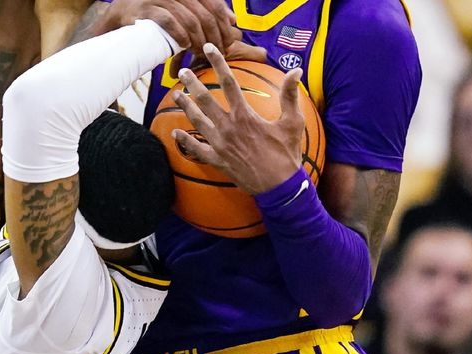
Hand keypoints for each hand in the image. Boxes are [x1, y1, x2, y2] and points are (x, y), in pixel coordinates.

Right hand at [97, 0, 238, 54]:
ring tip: (201, 54)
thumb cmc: (159, 14)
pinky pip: (169, 21)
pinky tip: (185, 46)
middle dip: (214, 37)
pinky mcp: (147, 9)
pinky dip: (180, 35)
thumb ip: (208, 12)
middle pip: (205, 15)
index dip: (224, 26)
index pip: (215, 5)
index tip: (229, 44)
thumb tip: (233, 20)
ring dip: (199, 41)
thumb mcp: (186, 10)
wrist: (123, 13)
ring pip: (190, 20)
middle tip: (216, 53)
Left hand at [172, 43, 303, 195]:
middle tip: (183, 71)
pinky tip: (175, 134)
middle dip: (192, 83)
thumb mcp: (293, 123)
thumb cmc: (286, 155)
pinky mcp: (217, 161)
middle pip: (205, 100)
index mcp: (245, 115)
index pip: (228, 82)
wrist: (279, 187)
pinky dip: (185, 142)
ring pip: (197, 121)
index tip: (208, 49)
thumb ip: (290, 95)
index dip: (218, 62)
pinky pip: (196, 150)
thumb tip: (296, 70)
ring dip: (185, 106)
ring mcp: (220, 145)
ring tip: (175, 94)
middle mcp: (229, 128)